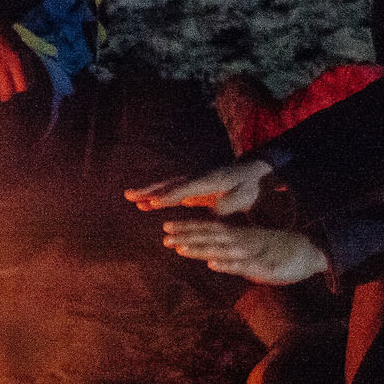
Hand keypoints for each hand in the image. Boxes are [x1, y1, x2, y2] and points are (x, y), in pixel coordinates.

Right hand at [0, 2, 29, 106]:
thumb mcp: (6, 33)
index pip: (29, 73)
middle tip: (5, 92)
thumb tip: (14, 49)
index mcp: (19, 50)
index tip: (15, 84)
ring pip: (7, 90)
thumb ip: (12, 44)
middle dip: (13, 90)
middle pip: (21, 85)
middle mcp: (13, 59)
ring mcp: (1, 64)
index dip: (21, 81)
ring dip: (2, 95)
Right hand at [126, 158, 275, 215]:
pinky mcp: (192, 188)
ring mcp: (193, 182)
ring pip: (168, 187)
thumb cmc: (250, 187)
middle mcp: (197, 178)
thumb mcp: (245, 196)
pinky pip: (172, 192)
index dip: (169, 195)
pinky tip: (146, 204)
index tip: (154, 202)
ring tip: (130, 198)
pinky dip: (158, 197)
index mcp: (209, 181)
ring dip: (149, 192)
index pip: (185, 189)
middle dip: (150, 190)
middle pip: (170, 184)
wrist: (252, 174)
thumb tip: (216, 209)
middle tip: (130, 195)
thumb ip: (230, 204)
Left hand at [161, 221, 328, 285]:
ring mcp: (253, 253)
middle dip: (187, 236)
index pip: (210, 229)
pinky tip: (212, 264)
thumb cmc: (280, 251)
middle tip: (164, 235)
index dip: (188, 227)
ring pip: (223, 250)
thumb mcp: (252, 248)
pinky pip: (244, 266)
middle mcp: (243, 241)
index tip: (166, 226)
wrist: (312, 251)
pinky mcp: (265, 267)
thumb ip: (231, 252)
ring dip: (201, 249)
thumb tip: (211, 257)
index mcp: (240, 235)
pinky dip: (227, 264)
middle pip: (211, 237)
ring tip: (179, 248)